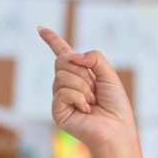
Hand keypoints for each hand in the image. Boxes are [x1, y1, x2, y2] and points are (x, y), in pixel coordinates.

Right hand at [39, 26, 135, 151]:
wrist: (116, 129)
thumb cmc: (115, 105)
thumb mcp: (109, 75)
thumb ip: (93, 58)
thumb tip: (73, 56)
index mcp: (81, 75)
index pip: (63, 54)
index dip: (53, 40)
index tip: (41, 29)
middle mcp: (68, 84)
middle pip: (62, 61)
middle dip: (82, 72)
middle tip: (95, 89)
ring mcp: (61, 97)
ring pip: (62, 76)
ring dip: (83, 87)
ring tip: (92, 102)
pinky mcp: (57, 110)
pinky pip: (62, 92)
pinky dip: (78, 98)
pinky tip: (86, 110)